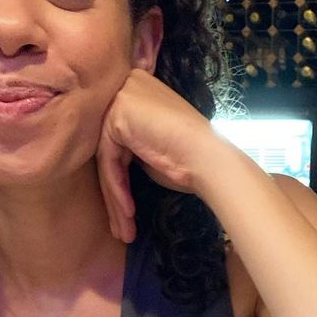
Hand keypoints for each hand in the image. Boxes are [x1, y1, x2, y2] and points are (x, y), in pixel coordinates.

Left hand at [95, 69, 224, 242]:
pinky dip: (117, 191)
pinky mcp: (116, 115)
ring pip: (107, 159)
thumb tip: (107, 163)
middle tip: (121, 227)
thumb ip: (128, 145)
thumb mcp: (151, 146)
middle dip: (115, 193)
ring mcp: (120, 98)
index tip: (125, 212)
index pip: (117, 138)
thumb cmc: (189, 157)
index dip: (119, 179)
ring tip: (123, 230)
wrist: (209, 158)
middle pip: (110, 149)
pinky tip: (127, 214)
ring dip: (116, 200)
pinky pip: (109, 161)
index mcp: (138, 88)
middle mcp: (127, 86)